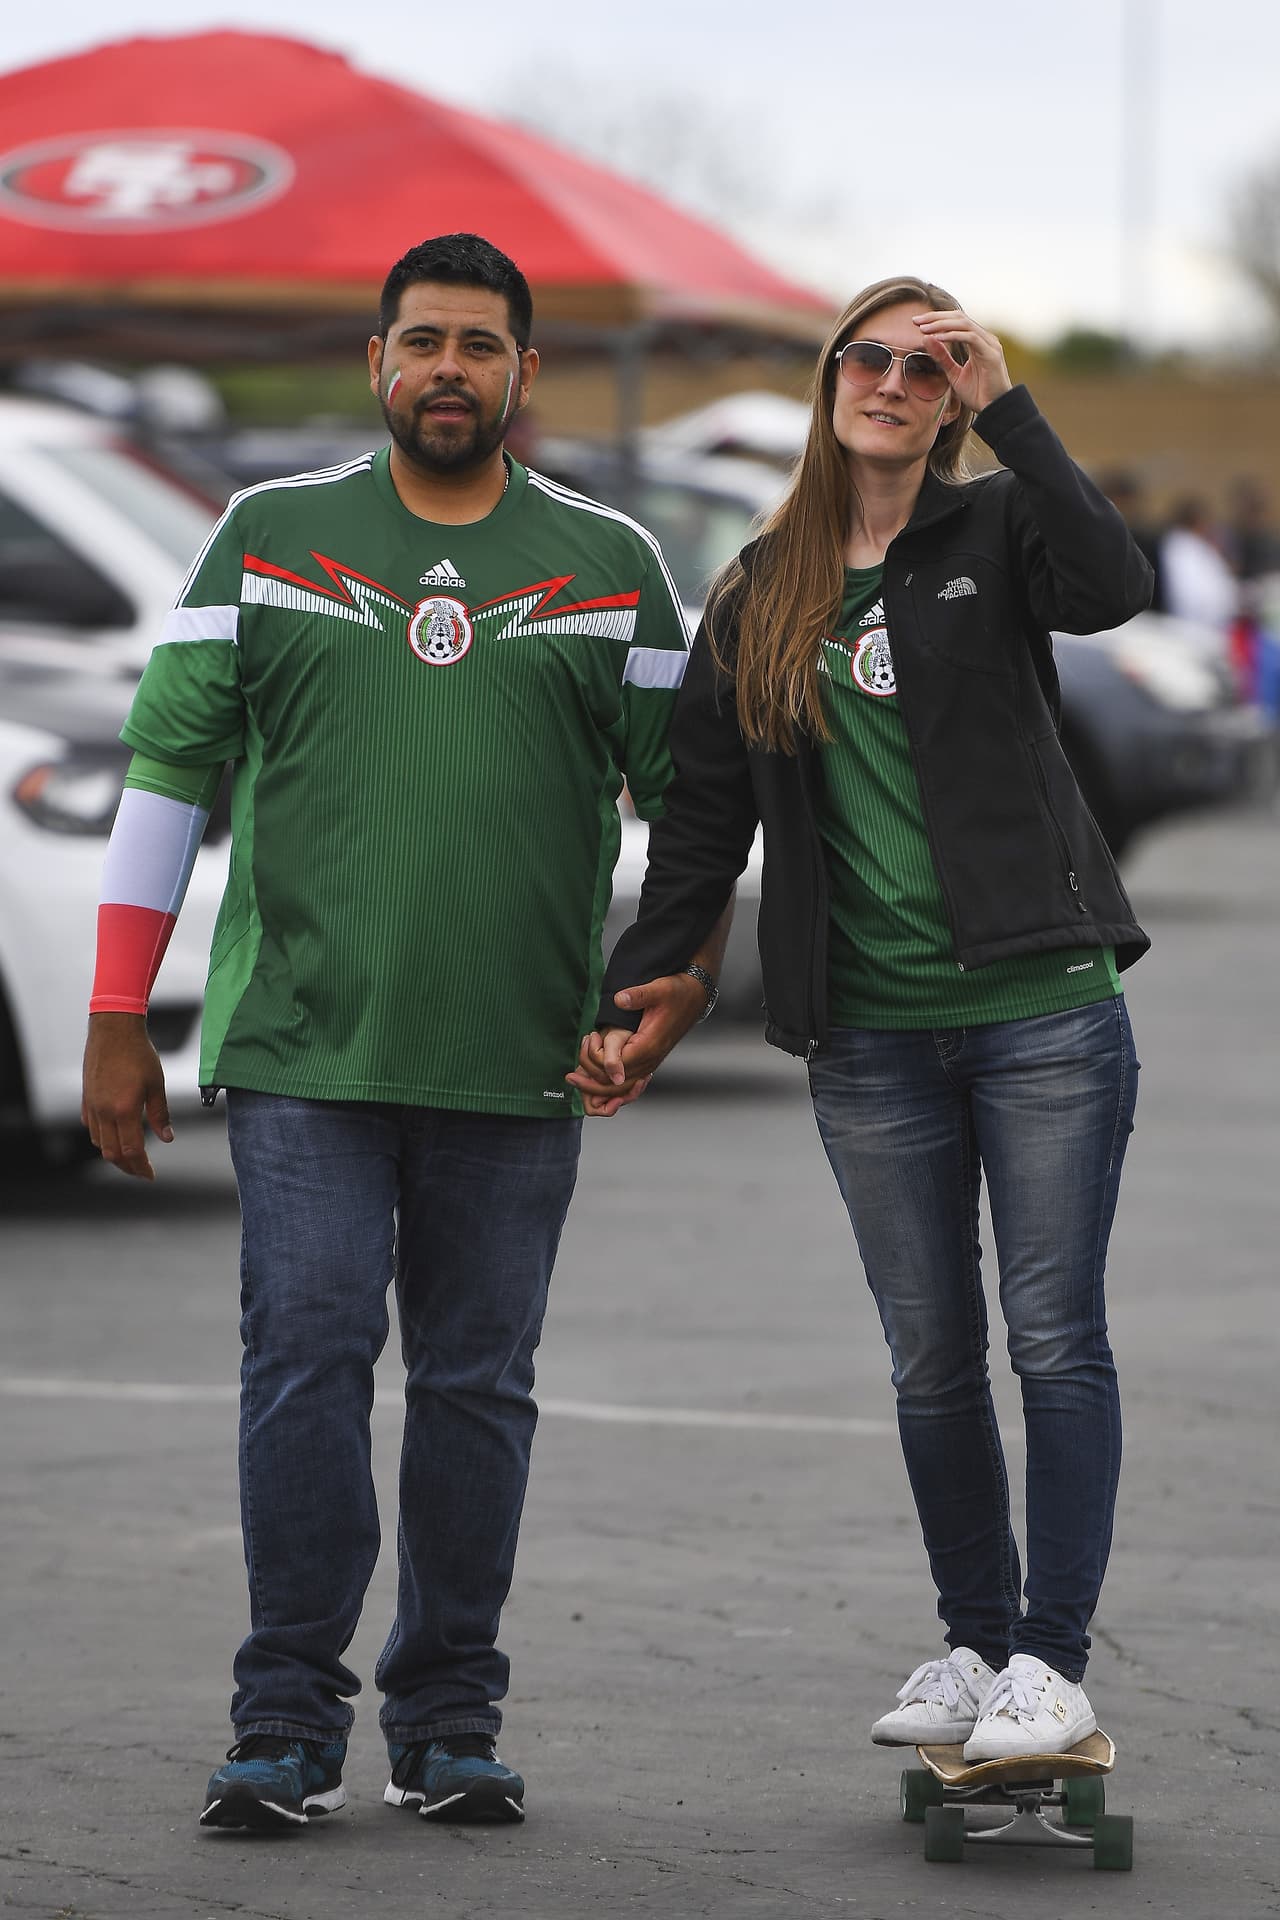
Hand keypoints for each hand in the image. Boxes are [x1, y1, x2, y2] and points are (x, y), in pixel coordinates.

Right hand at [81, 1011, 172, 1179]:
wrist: (113, 1029)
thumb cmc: (139, 1054)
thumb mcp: (157, 1084)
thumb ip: (161, 1114)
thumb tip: (168, 1139)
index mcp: (124, 1110)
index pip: (131, 1151)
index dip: (141, 1167)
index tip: (151, 1175)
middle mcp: (104, 1111)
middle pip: (112, 1153)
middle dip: (127, 1167)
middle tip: (142, 1171)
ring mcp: (92, 1106)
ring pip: (98, 1142)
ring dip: (114, 1154)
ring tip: (130, 1157)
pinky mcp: (86, 1098)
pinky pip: (90, 1127)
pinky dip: (102, 1138)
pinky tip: (114, 1135)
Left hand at [565, 971, 707, 1116]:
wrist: (695, 996)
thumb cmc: (677, 992)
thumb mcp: (658, 989)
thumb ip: (637, 996)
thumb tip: (619, 999)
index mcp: (649, 1045)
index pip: (618, 1068)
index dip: (597, 1065)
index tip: (581, 1056)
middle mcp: (651, 1058)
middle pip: (618, 1084)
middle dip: (592, 1084)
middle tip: (570, 1077)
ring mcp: (651, 1061)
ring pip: (623, 1085)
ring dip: (600, 1084)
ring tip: (578, 1075)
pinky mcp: (650, 1058)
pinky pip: (629, 1079)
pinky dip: (611, 1082)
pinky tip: (595, 1076)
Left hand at [912, 309, 1011, 414]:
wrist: (993, 409)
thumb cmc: (977, 393)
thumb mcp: (954, 374)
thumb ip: (942, 357)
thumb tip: (927, 339)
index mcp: (978, 341)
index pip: (957, 321)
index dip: (937, 318)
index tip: (916, 322)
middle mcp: (985, 339)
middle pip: (959, 317)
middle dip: (936, 317)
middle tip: (916, 321)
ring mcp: (990, 344)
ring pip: (964, 324)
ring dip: (942, 324)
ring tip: (924, 329)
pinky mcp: (991, 354)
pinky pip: (970, 337)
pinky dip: (952, 336)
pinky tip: (937, 338)